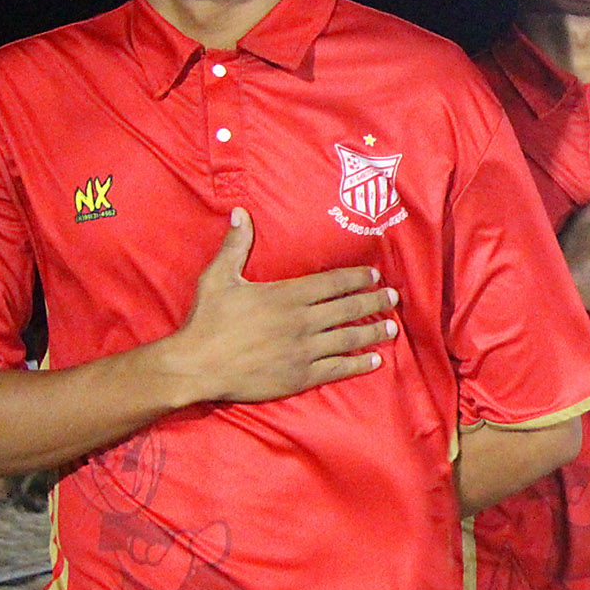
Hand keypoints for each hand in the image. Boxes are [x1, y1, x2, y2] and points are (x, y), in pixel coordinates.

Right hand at [161, 208, 396, 403]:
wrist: (196, 366)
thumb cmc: (206, 321)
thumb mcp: (218, 277)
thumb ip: (235, 246)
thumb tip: (239, 213)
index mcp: (288, 295)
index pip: (333, 283)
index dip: (357, 278)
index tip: (374, 275)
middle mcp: (302, 321)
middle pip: (348, 308)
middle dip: (374, 301)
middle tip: (394, 298)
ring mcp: (304, 350)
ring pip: (349, 338)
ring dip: (373, 331)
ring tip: (391, 328)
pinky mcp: (300, 376)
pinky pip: (337, 368)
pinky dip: (359, 363)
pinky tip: (374, 360)